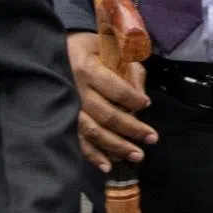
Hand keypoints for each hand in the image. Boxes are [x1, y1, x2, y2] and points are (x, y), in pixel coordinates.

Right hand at [67, 31, 156, 172]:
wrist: (60, 50)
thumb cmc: (92, 48)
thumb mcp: (112, 46)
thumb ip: (129, 69)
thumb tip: (141, 98)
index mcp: (88, 68)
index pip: (115, 89)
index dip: (133, 99)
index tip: (146, 104)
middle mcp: (76, 90)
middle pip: (107, 115)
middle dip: (132, 129)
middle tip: (152, 138)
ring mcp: (69, 107)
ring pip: (94, 131)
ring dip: (117, 146)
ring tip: (138, 155)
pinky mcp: (66, 119)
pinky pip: (79, 140)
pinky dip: (93, 155)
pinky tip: (108, 166)